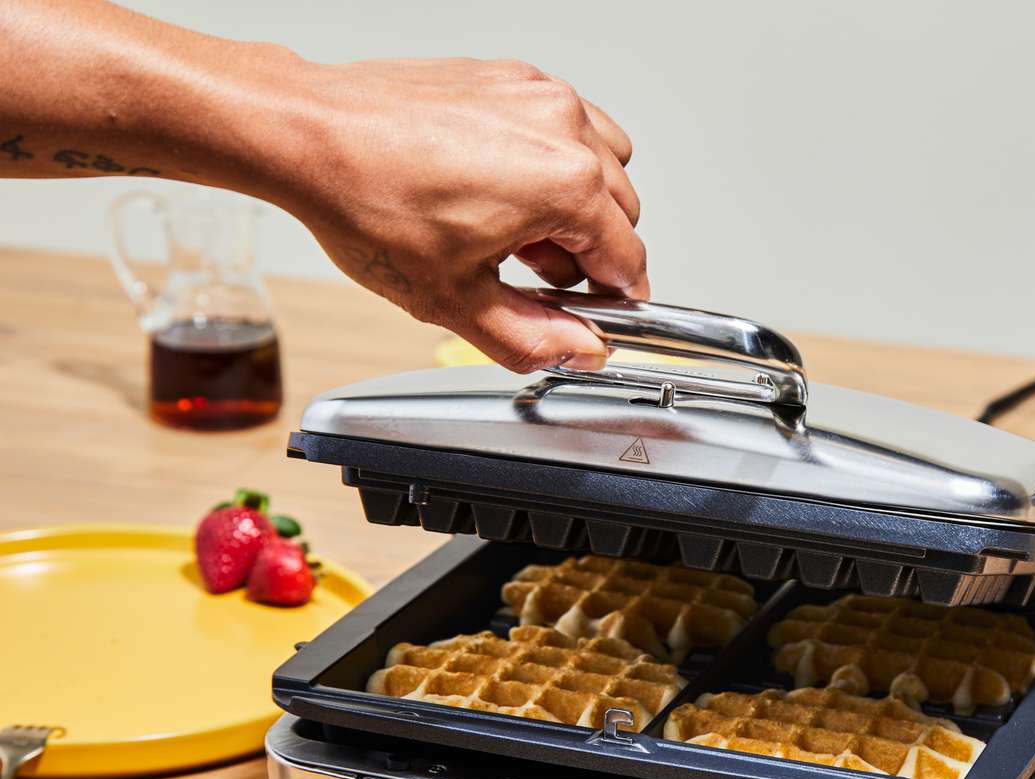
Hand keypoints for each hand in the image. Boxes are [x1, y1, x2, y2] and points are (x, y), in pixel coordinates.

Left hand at [275, 57, 646, 371]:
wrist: (310, 134)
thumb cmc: (368, 199)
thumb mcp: (455, 300)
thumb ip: (533, 339)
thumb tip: (580, 349)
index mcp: (563, 185)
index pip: (627, 257)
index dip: (614, 300)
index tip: (595, 313)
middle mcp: (562, 129)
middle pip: (622, 211)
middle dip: (588, 252)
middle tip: (535, 277)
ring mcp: (538, 95)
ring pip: (604, 163)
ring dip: (578, 203)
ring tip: (518, 229)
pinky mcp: (511, 77)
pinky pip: (566, 125)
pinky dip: (552, 160)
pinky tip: (503, 187)